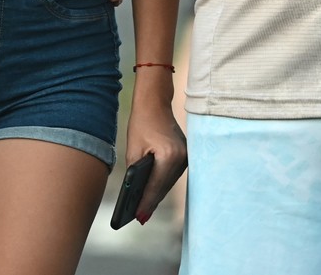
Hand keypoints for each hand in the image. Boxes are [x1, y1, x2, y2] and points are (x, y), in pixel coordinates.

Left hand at [123, 75, 187, 223]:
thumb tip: (136, 197)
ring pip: (169, 182)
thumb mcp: (133, 151)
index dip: (146, 203)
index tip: (138, 217)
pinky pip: (173, 174)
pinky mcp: (186, 154)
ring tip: (144, 209)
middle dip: (151, 201)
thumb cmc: (141, 124)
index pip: (156, 185)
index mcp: (169, 155)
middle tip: (140, 217)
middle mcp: (182, 157)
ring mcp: (187, 155)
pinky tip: (152, 193)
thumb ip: (135, 175)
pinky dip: (162, 183)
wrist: (155, 103)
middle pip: (164, 186)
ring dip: (158, 193)